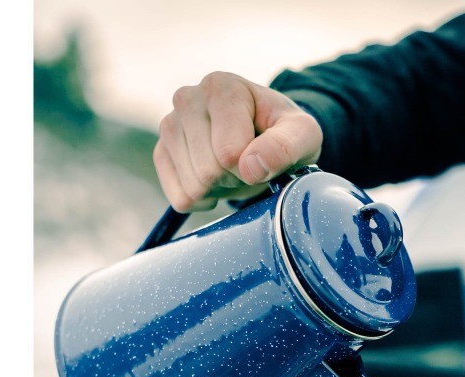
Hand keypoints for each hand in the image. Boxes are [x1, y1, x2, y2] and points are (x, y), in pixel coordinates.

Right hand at [153, 71, 323, 211]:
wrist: (265, 138)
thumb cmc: (284, 134)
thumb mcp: (303, 136)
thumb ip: (286, 146)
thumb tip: (250, 167)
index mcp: (221, 87)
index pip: (228, 153)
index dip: (252, 166)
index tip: (262, 153)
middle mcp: (187, 98)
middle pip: (208, 171)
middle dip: (234, 179)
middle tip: (248, 164)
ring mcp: (169, 126)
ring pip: (192, 188)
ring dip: (219, 190)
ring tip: (232, 168)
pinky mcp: (162, 153)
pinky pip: (180, 199)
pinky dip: (203, 201)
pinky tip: (216, 182)